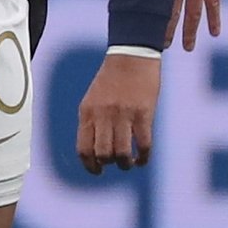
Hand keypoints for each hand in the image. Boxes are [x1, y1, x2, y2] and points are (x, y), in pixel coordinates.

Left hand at [77, 55, 160, 174]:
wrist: (131, 55)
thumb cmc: (112, 78)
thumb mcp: (93, 99)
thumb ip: (91, 121)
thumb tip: (94, 149)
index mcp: (87, 112)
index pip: (83, 148)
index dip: (90, 165)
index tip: (97, 171)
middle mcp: (103, 115)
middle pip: (102, 154)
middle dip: (108, 165)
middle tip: (116, 164)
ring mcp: (123, 115)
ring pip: (122, 154)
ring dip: (126, 164)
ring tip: (129, 162)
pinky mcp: (143, 114)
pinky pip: (143, 145)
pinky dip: (143, 158)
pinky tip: (143, 159)